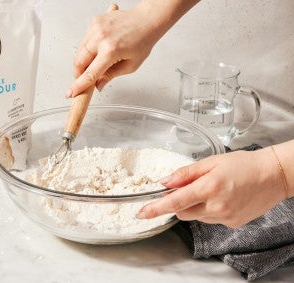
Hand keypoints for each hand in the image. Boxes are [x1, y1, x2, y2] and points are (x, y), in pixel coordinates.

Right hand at [67, 0, 198, 97]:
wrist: (147, 19)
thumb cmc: (143, 39)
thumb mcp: (130, 65)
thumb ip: (110, 76)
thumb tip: (98, 85)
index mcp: (111, 50)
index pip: (90, 73)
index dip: (79, 85)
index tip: (72, 92)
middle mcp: (100, 37)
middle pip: (79, 62)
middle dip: (78, 74)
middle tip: (83, 81)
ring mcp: (95, 28)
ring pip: (79, 51)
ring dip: (82, 62)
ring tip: (95, 65)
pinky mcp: (94, 22)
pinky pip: (84, 41)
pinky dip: (87, 49)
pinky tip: (98, 51)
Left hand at [137, 148, 287, 227]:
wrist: (273, 176)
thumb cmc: (243, 164)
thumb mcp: (211, 162)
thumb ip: (186, 173)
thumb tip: (165, 181)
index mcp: (209, 188)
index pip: (175, 202)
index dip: (156, 208)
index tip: (141, 213)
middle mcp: (216, 207)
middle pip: (182, 212)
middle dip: (179, 202)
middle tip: (191, 188)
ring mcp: (225, 217)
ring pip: (196, 217)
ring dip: (195, 206)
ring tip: (212, 190)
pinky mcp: (232, 223)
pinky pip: (210, 220)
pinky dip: (209, 210)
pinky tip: (222, 198)